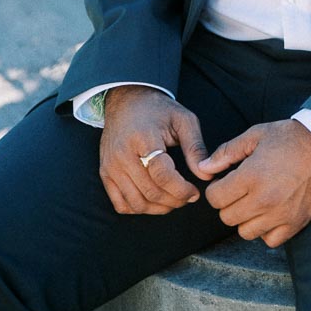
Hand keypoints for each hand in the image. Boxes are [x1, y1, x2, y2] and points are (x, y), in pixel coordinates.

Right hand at [99, 86, 207, 216]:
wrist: (126, 101)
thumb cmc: (158, 109)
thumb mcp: (183, 119)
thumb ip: (195, 147)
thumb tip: (206, 174)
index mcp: (143, 138)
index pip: (162, 174)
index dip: (181, 189)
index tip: (195, 192)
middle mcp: (122, 155)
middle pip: (150, 191)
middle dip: (174, 200)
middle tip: (188, 197)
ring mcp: (110, 167)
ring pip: (136, 203)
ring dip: (159, 208)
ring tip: (174, 200)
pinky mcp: (105, 174)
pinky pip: (121, 204)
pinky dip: (139, 208)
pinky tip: (154, 201)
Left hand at [200, 120, 310, 246]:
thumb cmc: (292, 138)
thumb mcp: (257, 135)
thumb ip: (227, 152)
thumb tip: (203, 167)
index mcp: (251, 177)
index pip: (215, 198)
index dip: (216, 188)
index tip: (225, 181)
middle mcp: (263, 200)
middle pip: (227, 217)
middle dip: (228, 203)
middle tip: (240, 189)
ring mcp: (279, 215)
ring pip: (245, 232)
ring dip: (246, 218)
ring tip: (255, 200)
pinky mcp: (294, 224)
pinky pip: (269, 240)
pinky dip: (266, 230)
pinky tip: (270, 212)